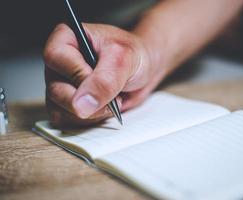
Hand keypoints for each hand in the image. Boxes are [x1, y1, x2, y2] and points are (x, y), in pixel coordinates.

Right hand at [44, 23, 160, 126]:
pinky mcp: (68, 104)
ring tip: (112, 98)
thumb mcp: (123, 60)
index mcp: (66, 38)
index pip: (55, 57)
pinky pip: (69, 121)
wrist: (143, 69)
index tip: (101, 80)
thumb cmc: (133, 55)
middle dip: (88, 100)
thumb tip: (80, 105)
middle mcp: (59, 63)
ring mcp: (62, 85)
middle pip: (56, 90)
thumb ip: (103, 81)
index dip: (78, 74)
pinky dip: (91, 120)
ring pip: (60, 110)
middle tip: (113, 94)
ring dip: (91, 112)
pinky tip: (106, 107)